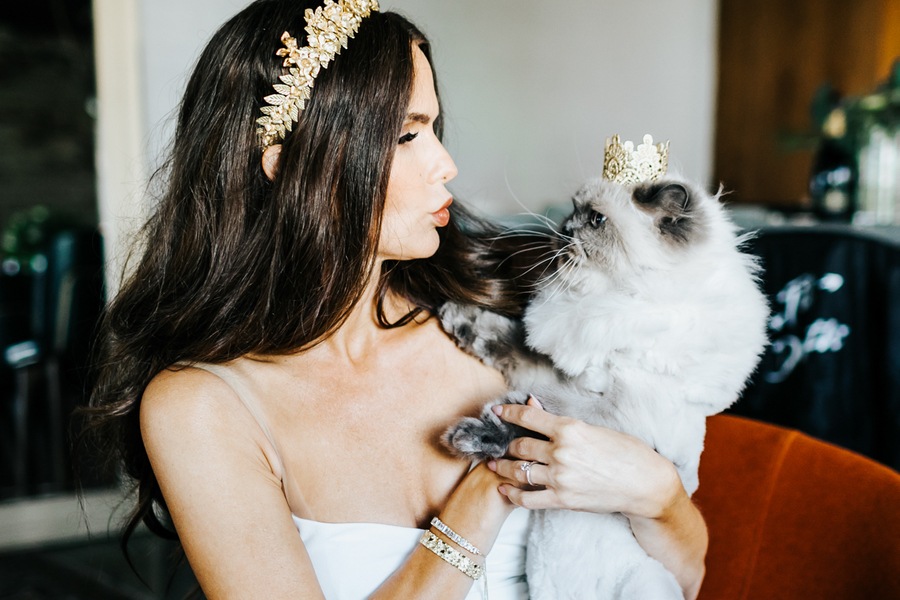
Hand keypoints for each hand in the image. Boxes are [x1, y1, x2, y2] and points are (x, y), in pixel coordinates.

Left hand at [486, 397, 681, 519]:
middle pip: (520, 446)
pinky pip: (528, 498)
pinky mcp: (562, 499)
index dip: (509, 412)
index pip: (528, 416)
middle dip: (507, 445)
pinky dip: (512, 494)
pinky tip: (504, 489)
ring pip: (518, 471)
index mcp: (570, 429)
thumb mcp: (594, 428)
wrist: (644, 484)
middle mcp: (561, 452)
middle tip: (499, 445)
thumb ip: (560, 421)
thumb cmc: (625, 452)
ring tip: (494, 466)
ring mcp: (560, 477)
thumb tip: (534, 405)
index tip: (497, 412)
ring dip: (502, 468)